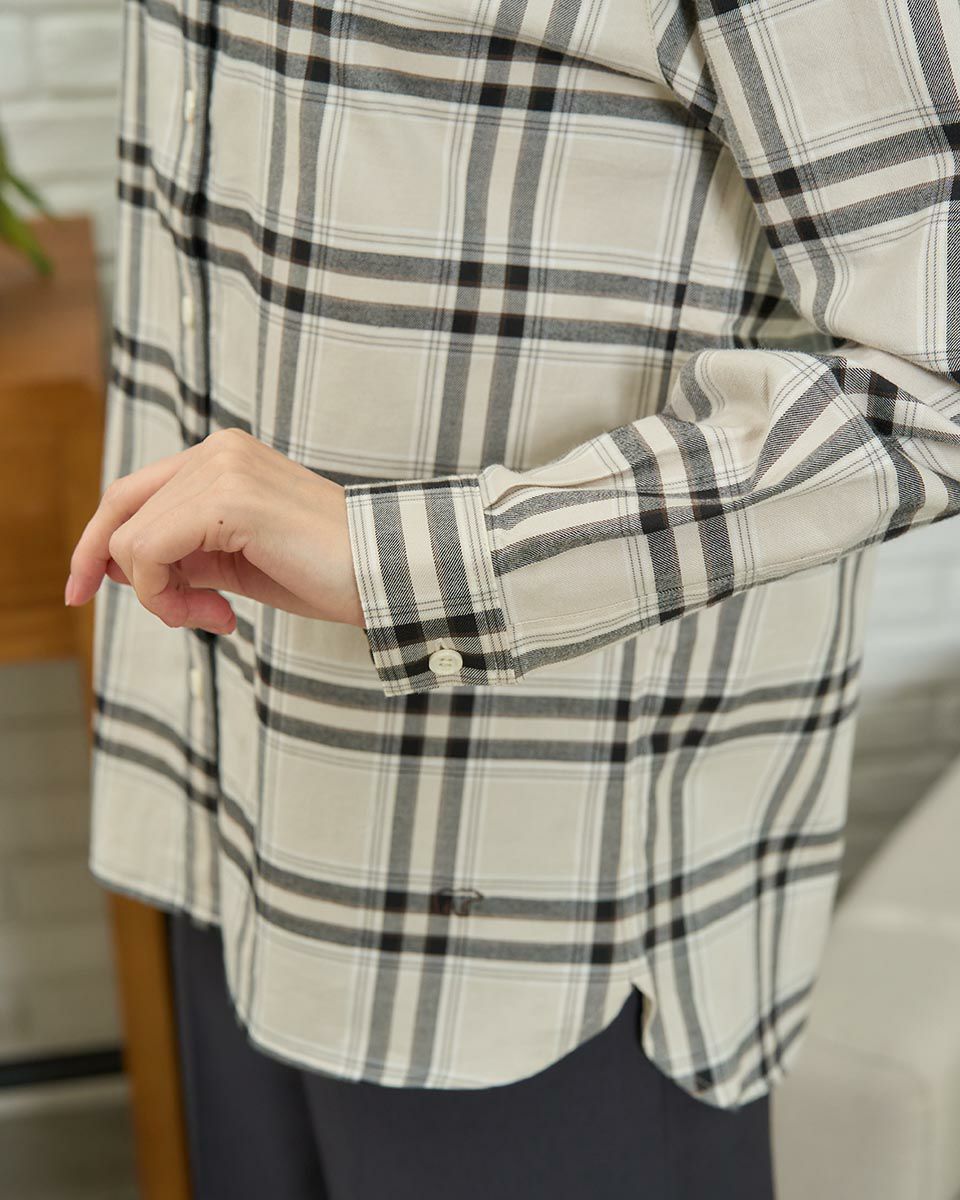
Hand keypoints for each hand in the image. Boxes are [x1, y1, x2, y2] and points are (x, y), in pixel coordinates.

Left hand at [64, 428, 365, 634]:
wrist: (385, 575)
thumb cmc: (323, 572)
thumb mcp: (236, 560)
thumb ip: (184, 552)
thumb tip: (120, 569)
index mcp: (222, 456)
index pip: (130, 493)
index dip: (94, 544)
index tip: (82, 591)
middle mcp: (216, 450)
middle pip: (119, 513)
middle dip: (118, 576)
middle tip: (170, 618)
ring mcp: (221, 469)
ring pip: (130, 542)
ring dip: (160, 596)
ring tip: (216, 615)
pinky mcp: (228, 500)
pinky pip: (148, 554)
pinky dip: (165, 597)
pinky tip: (220, 613)